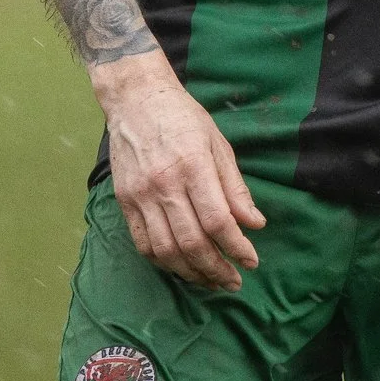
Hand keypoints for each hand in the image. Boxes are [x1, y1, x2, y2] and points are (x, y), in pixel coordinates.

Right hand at [92, 51, 264, 290]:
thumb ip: (235, 187)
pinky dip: (163, 262)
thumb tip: (255, 224)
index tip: (251, 261)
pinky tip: (181, 266)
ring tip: (210, 280)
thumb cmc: (183, 117)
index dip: (236, 247)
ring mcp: (140, 195)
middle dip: (216, 269)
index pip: (217, 221)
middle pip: (191, 242)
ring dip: (190, 272)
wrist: (135, 99)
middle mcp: (164, 184)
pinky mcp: (124, 201)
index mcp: (193, 166)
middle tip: (233, 281)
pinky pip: (142, 243)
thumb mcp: (218, 143)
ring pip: (165, 250)